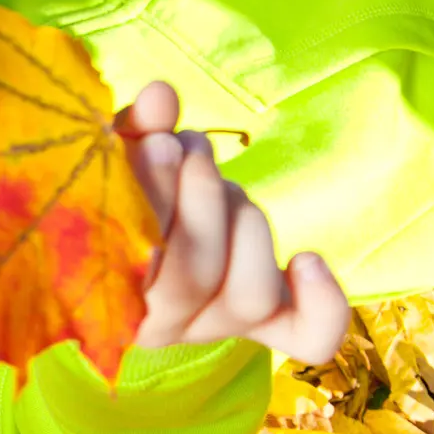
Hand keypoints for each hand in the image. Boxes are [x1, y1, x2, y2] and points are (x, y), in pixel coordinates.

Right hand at [121, 82, 349, 363]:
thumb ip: (135, 133)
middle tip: (188, 147)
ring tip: (214, 176)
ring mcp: (218, 325)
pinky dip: (322, 302)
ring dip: (243, 221)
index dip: (156, 202)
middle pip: (198, 277)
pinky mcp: (266, 321)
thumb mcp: (114, 160)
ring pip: (251, 295)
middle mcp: (165, 326)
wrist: (143, 228)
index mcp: (111, 300)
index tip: (159, 143)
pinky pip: (308, 336)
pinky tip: (308, 260)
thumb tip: (162, 97)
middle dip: (201, 197)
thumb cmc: (120, 190)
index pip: (138, 271)